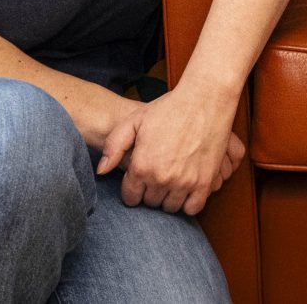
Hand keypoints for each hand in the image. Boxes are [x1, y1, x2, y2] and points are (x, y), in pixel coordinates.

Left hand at [95, 82, 242, 216]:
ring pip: (170, 207)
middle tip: (157, 176)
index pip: (131, 198)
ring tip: (171, 180)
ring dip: (169, 197)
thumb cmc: (168, 108)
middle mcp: (161, 178)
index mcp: (141, 166)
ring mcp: (185, 182)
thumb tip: (101, 171)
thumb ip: (114, 146)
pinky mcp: (205, 182)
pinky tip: (186, 188)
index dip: (133, 189)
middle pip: (151, 203)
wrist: (204, 98)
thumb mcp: (134, 121)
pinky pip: (193, 208)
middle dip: (151, 192)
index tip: (139, 179)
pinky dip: (188, 203)